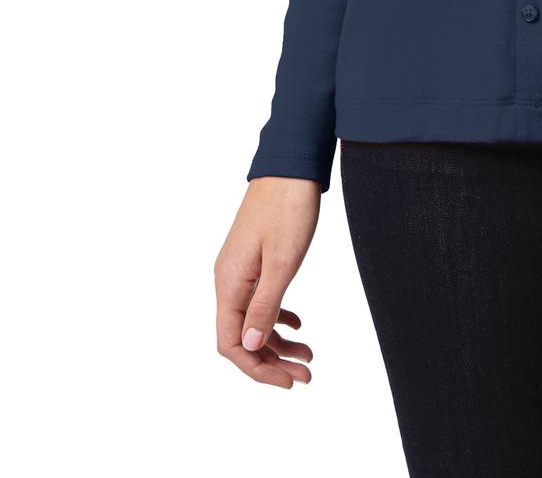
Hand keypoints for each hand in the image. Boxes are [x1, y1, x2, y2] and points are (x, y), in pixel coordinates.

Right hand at [214, 176, 321, 386]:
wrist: (291, 164)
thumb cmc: (288, 207)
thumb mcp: (282, 260)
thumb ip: (265, 304)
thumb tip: (250, 348)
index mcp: (230, 282)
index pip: (231, 343)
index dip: (257, 368)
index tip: (287, 381)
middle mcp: (228, 279)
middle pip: (242, 336)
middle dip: (271, 361)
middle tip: (305, 375)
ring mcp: (240, 270)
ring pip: (253, 320)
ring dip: (277, 342)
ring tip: (308, 356)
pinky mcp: (253, 260)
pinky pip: (259, 300)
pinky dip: (278, 316)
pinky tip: (298, 324)